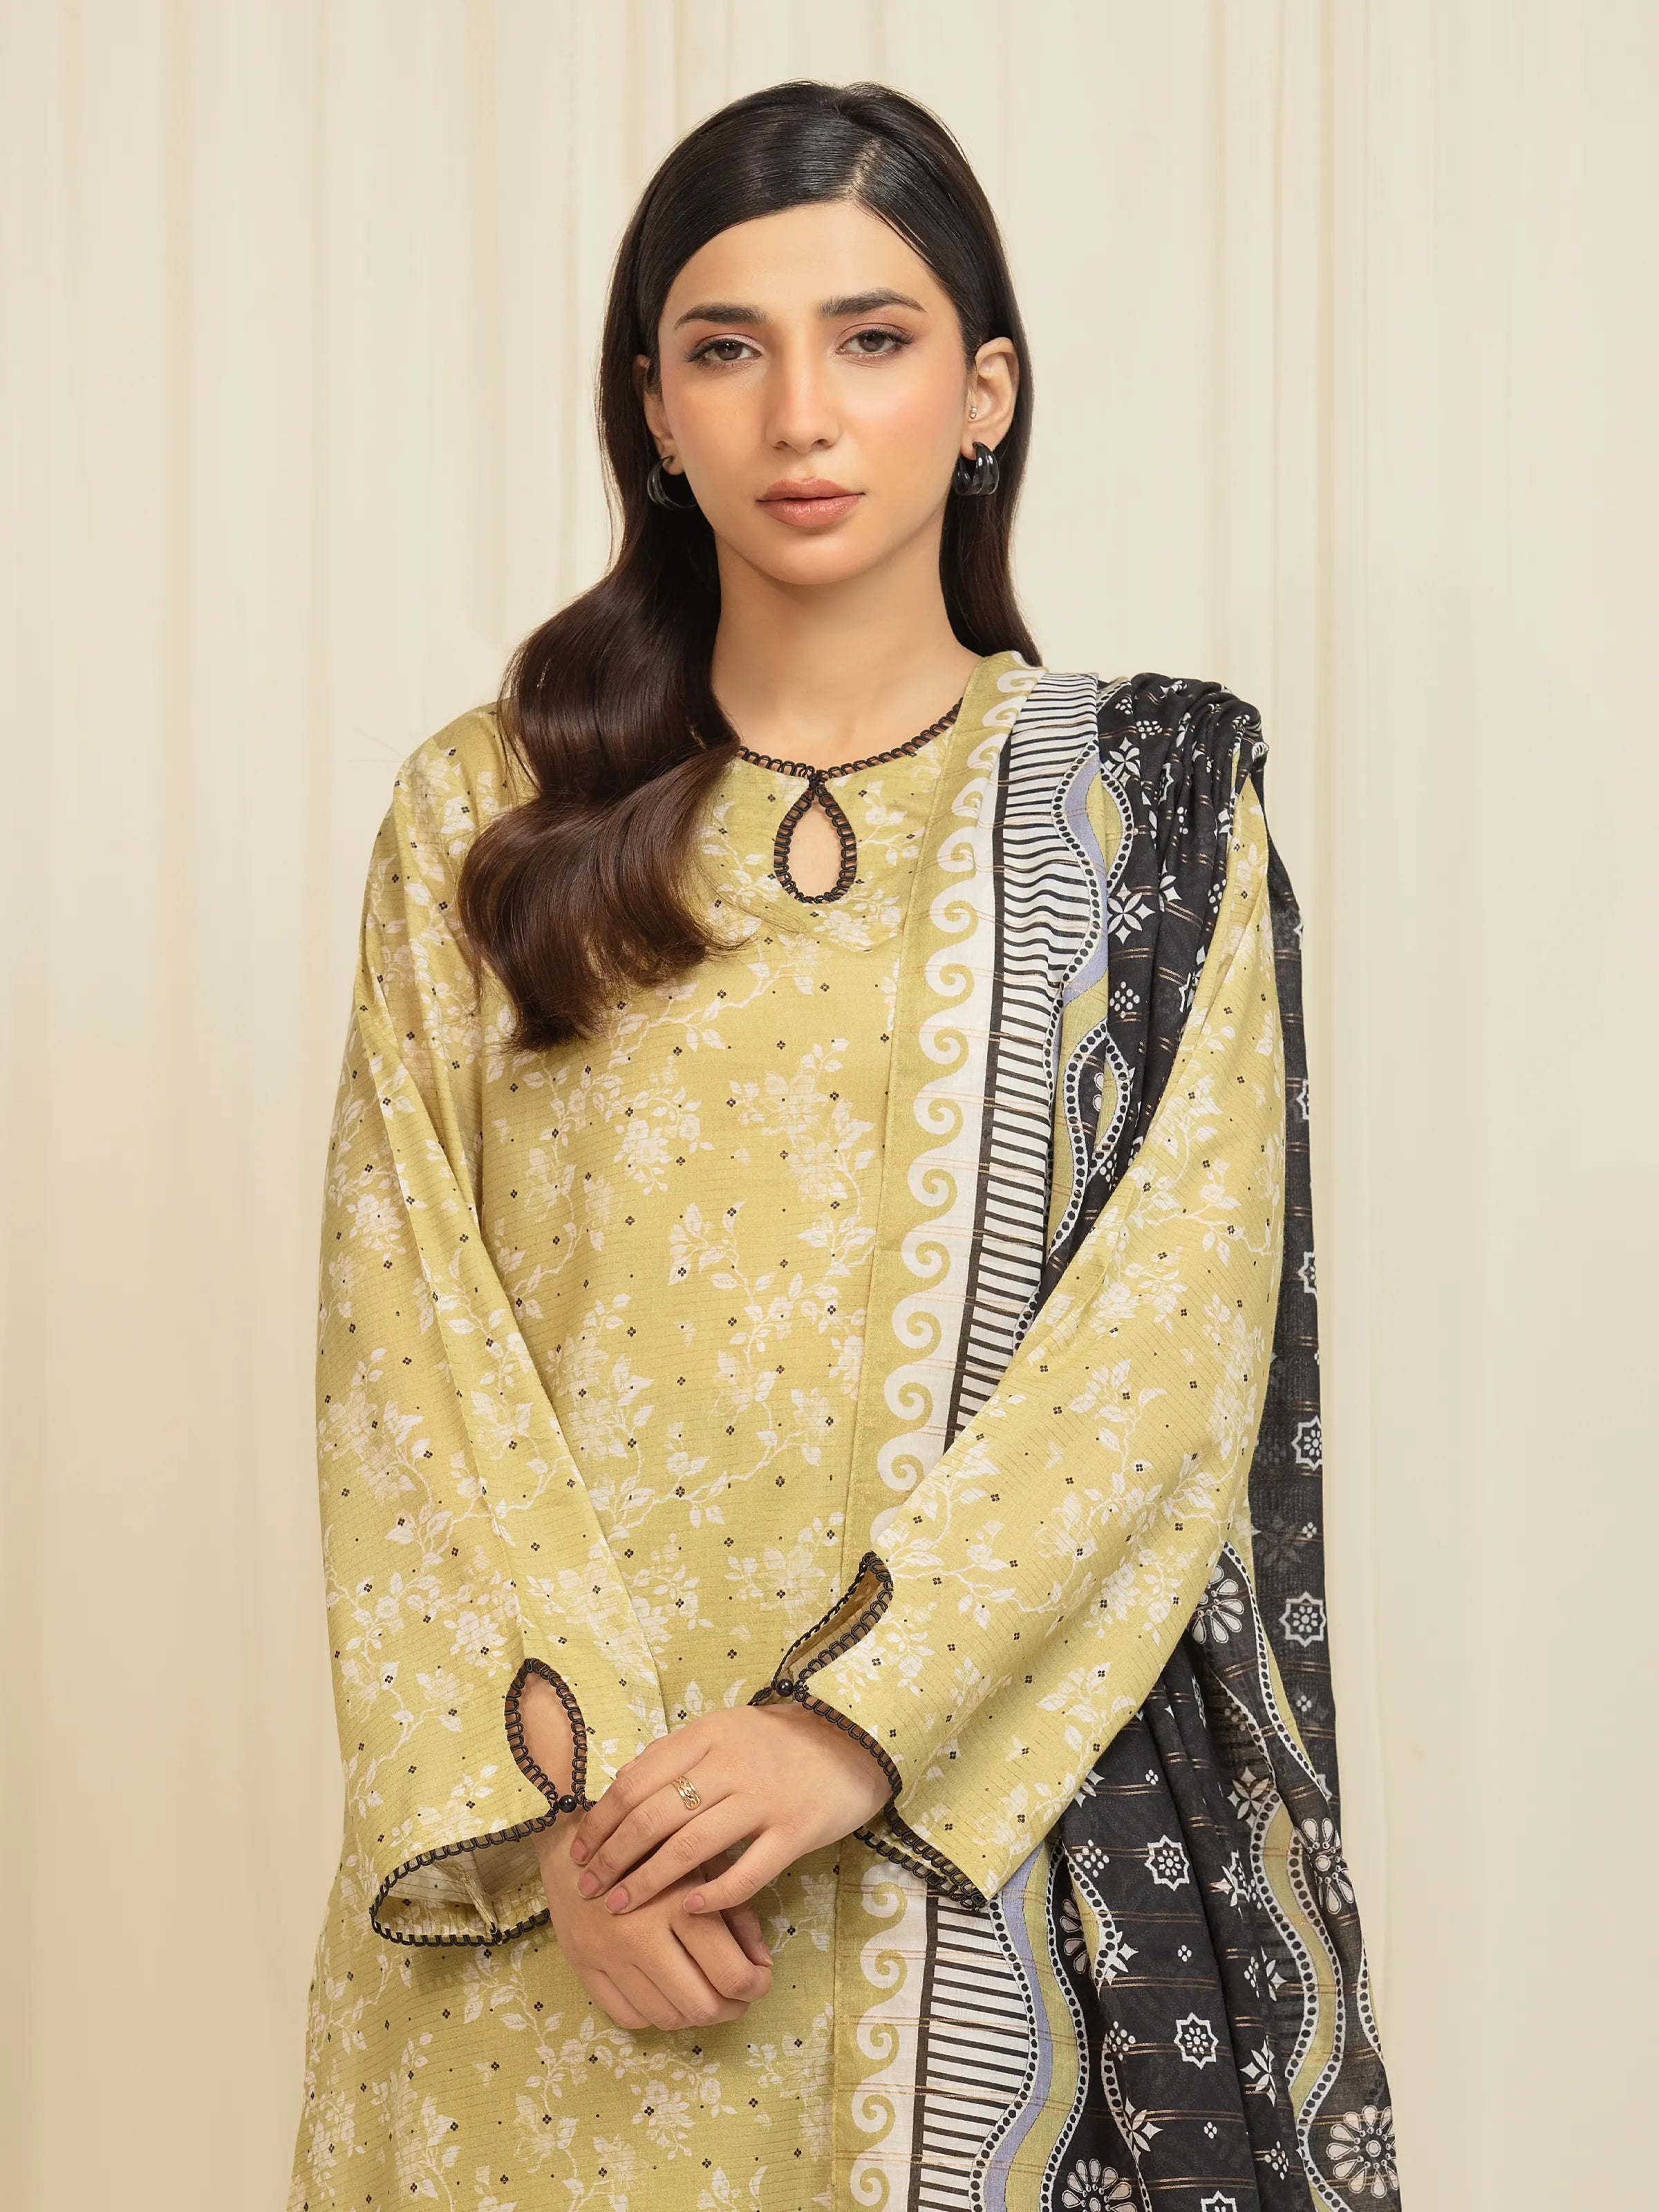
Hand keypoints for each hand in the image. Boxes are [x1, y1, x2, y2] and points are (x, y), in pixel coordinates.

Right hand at [533, 1811, 772, 2031]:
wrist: (577, 1835)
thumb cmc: (652, 1844)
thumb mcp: (704, 1861)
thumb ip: (736, 1909)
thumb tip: (762, 1962)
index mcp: (678, 1903)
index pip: (731, 1973)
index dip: (756, 1986)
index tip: (761, 1978)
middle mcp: (640, 1935)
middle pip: (701, 2006)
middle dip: (732, 2008)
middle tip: (739, 1996)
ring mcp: (608, 1956)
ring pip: (666, 2018)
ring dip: (695, 2016)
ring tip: (706, 1993)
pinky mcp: (582, 1968)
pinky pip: (628, 2017)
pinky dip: (654, 2014)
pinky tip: (667, 1992)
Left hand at [568, 1702, 891, 1919]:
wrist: (853, 1741)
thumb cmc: (779, 1743)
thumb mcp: (724, 1731)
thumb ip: (676, 1756)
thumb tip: (621, 1786)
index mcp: (707, 1736)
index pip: (636, 1782)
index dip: (601, 1821)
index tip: (578, 1852)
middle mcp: (731, 1764)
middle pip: (655, 1816)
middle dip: (613, 1856)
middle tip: (588, 1889)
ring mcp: (764, 1798)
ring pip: (691, 1846)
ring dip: (648, 1881)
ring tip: (619, 1907)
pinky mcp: (795, 1831)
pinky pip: (748, 1871)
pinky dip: (714, 1895)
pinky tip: (689, 1911)